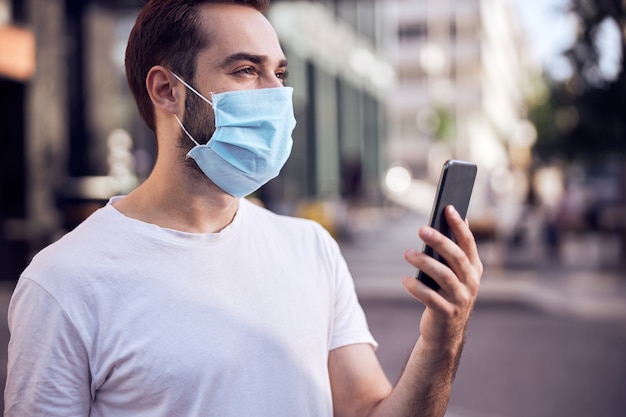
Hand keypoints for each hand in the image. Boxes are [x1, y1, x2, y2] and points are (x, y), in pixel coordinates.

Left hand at [402, 205, 482, 349]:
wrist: (446, 332)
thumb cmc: (446, 294)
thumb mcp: (454, 274)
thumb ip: (455, 251)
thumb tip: (455, 219)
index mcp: (474, 269)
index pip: (468, 243)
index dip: (459, 225)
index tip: (448, 208)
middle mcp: (471, 283)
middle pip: (456, 257)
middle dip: (439, 241)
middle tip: (421, 229)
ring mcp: (461, 299)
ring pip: (443, 276)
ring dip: (424, 262)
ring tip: (407, 253)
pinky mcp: (446, 313)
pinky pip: (430, 297)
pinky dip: (416, 288)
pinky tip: (404, 280)